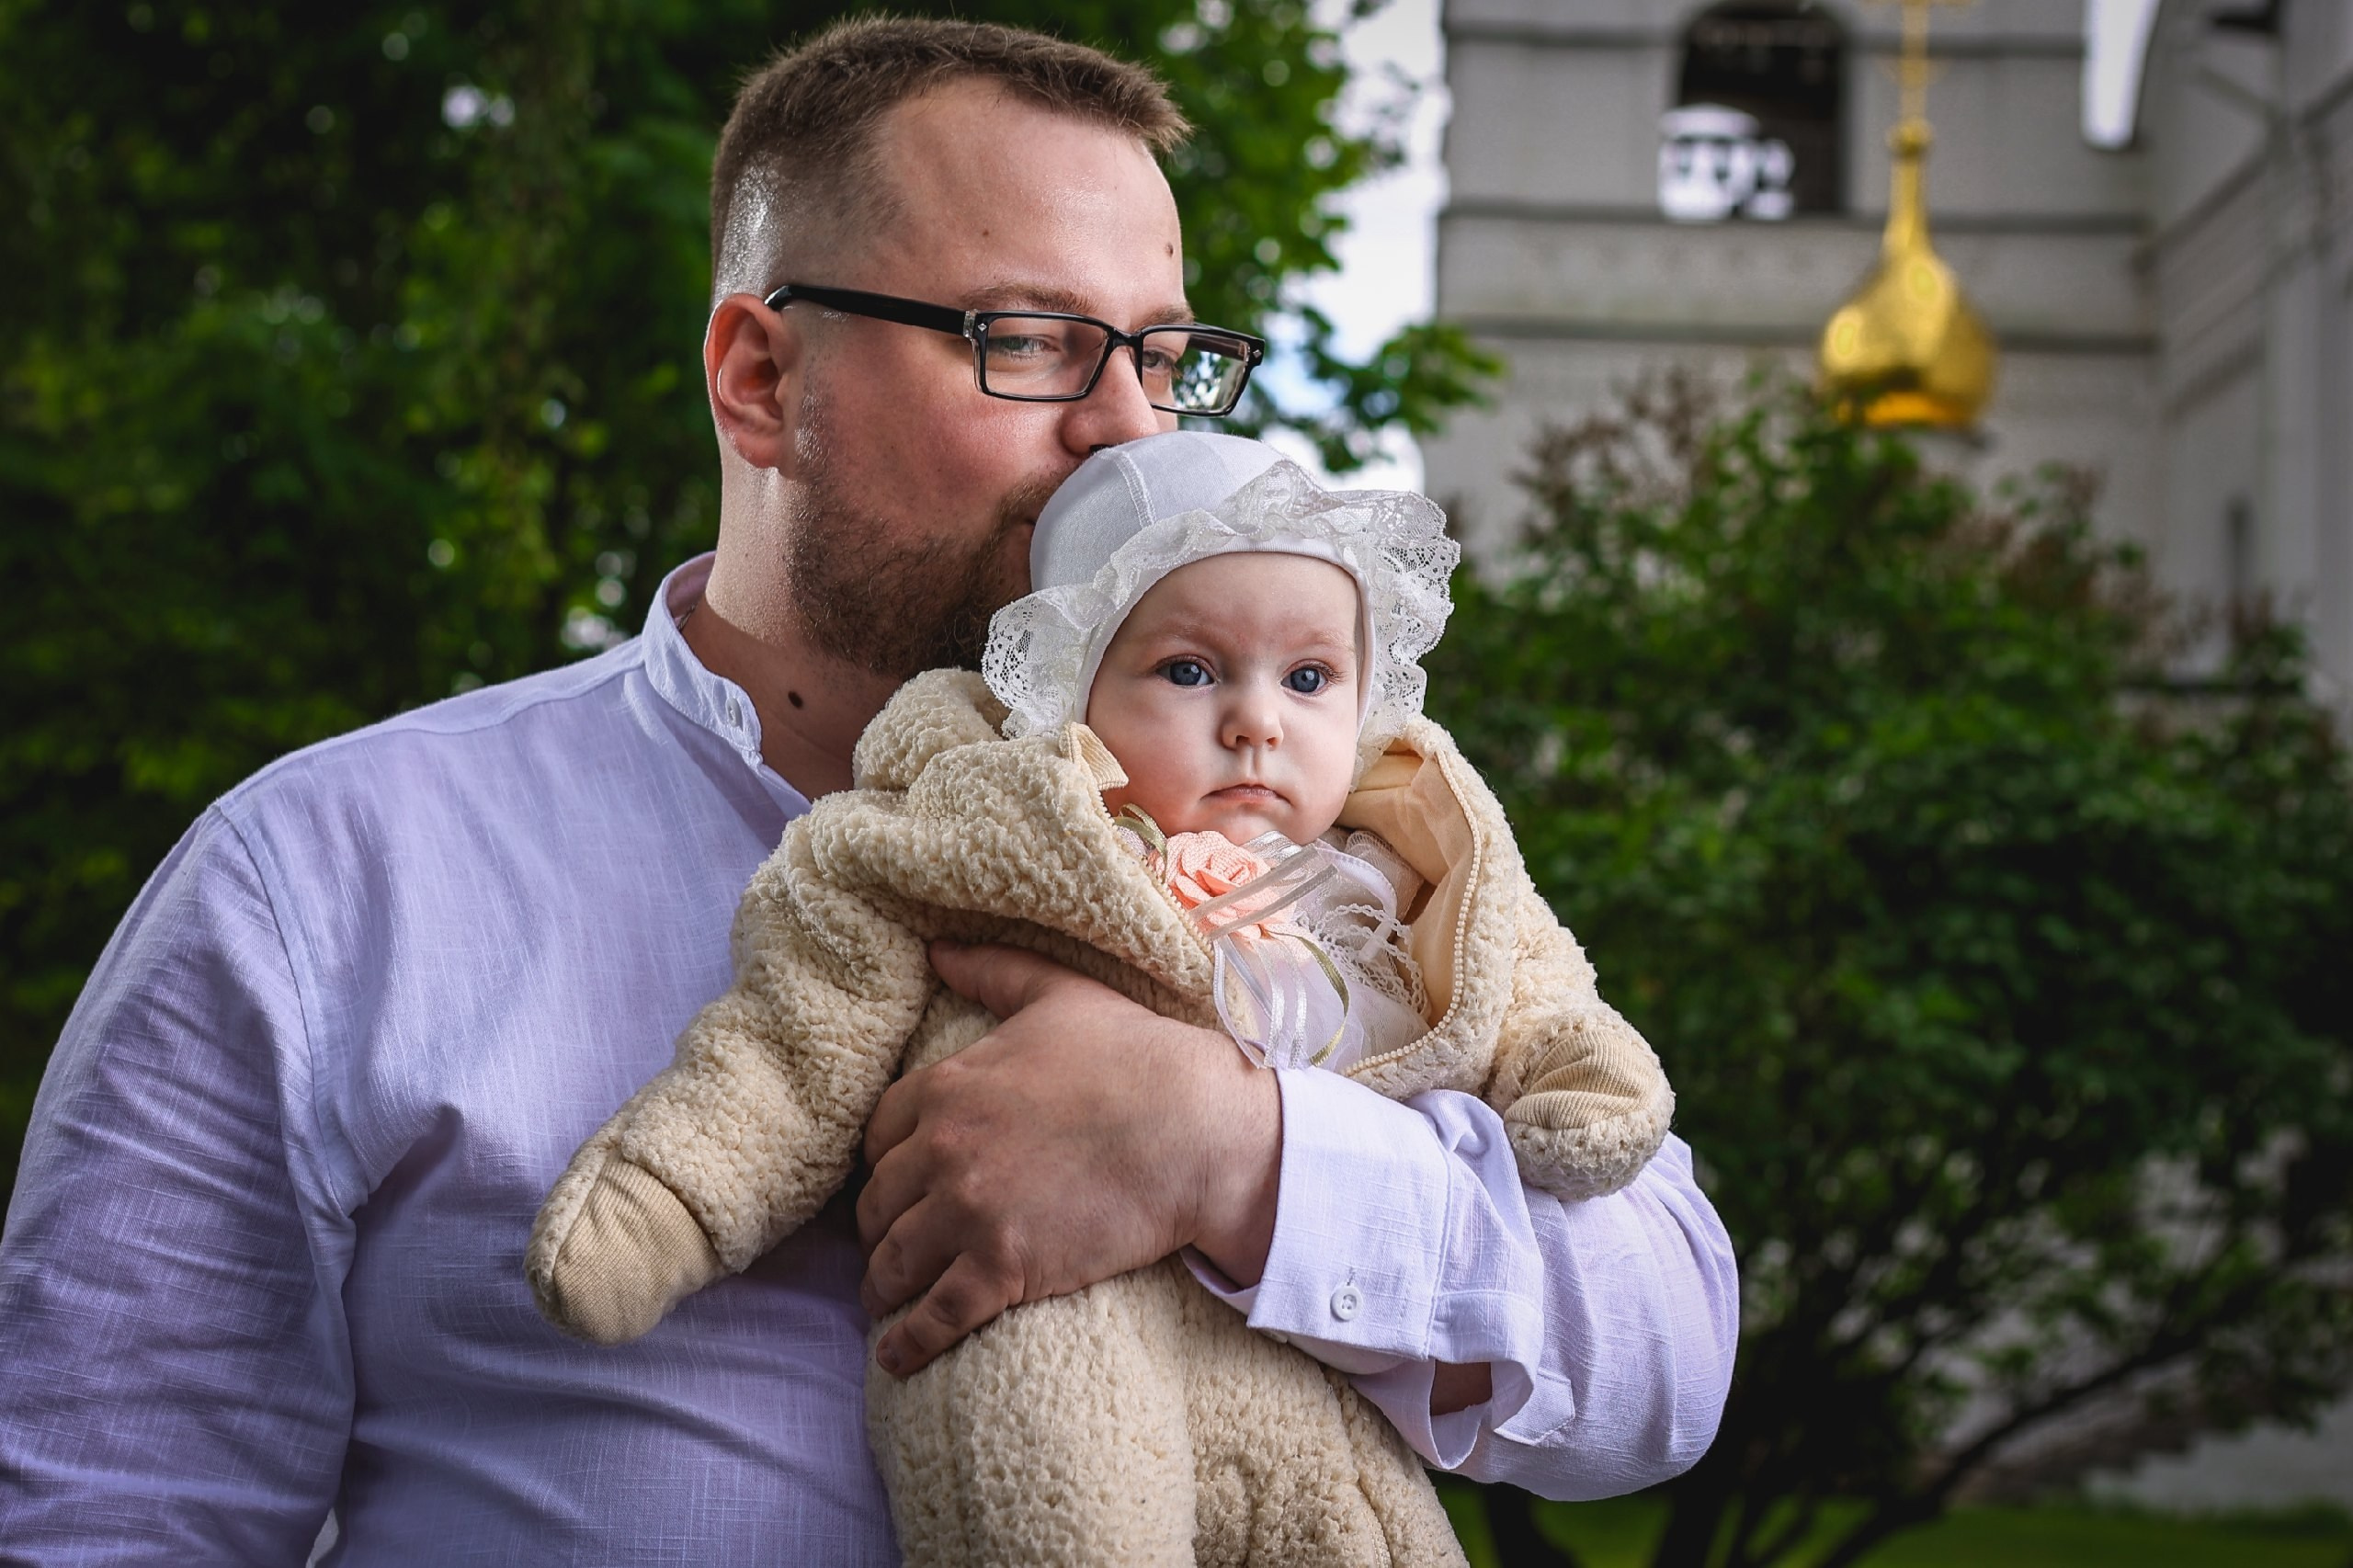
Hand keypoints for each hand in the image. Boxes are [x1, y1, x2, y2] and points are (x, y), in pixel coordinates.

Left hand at [856, 939, 1281, 1377]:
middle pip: (876, 1204)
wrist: (1199, 1129)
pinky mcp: (1003, 1269)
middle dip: (878, 1229)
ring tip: (886, 1301)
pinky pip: (932, 1317)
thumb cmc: (1137, 1056)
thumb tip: (936, 946)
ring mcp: (969, 1213)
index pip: (878, 1136)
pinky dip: (906, 1343)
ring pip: (893, 1263)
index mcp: (948, 1087)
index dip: (883, 1163)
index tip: (894, 1182)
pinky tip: (897, 1357)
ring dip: (883, 1286)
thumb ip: (992, 970)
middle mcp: (943, 1151)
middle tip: (892, 1246)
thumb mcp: (1060, 995)